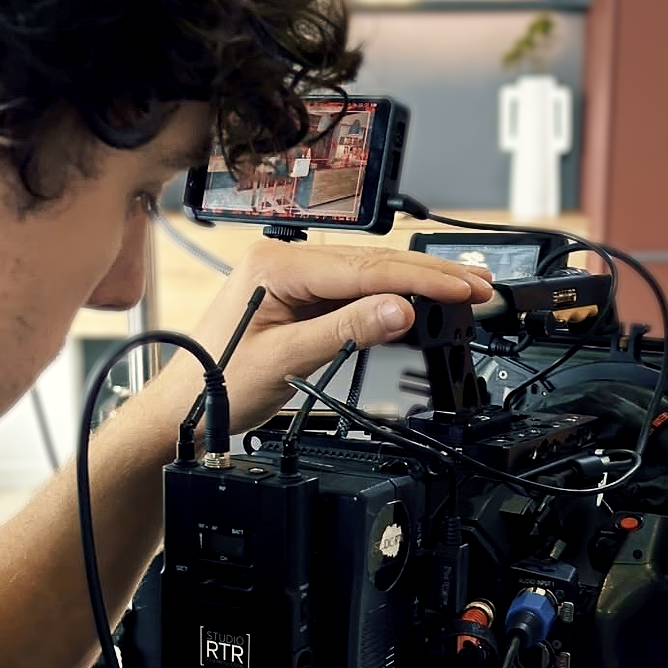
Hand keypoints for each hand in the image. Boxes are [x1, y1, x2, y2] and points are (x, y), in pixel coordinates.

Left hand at [157, 238, 493, 434]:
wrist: (187, 407)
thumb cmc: (219, 382)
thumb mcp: (288, 359)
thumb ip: (346, 330)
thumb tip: (399, 309)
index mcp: (275, 265)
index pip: (363, 268)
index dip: (419, 280)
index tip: (462, 288)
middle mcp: (284, 260)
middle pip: (372, 264)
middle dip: (429, 275)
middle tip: (480, 285)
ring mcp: (293, 277)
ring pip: (367, 275)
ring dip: (416, 284)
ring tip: (464, 288)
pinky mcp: (299, 297)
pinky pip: (353, 292)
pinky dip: (391, 297)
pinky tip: (420, 298)